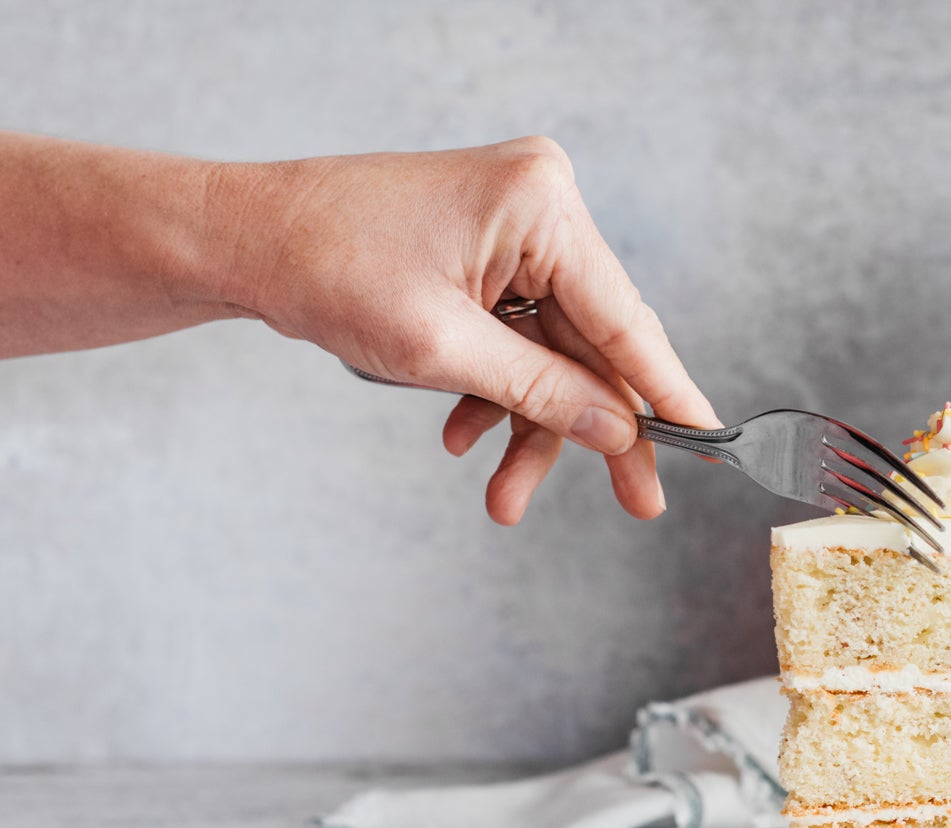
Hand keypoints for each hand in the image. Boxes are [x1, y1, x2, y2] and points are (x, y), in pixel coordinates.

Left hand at [223, 136, 717, 524]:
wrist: (239, 238)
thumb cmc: (323, 267)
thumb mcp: (440, 349)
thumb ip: (539, 392)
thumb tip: (616, 432)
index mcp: (541, 204)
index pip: (624, 316)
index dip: (667, 390)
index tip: (711, 442)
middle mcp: (540, 204)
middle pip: (595, 340)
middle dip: (591, 427)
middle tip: (637, 501)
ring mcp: (515, 225)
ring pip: (555, 349)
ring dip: (532, 422)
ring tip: (503, 497)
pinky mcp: (489, 249)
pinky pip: (518, 333)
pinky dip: (497, 389)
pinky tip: (464, 435)